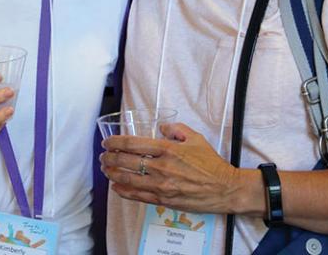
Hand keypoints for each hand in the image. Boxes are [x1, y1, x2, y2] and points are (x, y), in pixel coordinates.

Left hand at [100, 123, 245, 213]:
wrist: (224, 188)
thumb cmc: (211, 164)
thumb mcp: (196, 138)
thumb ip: (177, 129)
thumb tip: (162, 127)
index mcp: (168, 149)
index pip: (132, 144)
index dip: (115, 143)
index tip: (107, 142)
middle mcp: (161, 167)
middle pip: (126, 161)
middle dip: (110, 158)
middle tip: (103, 156)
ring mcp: (160, 185)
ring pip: (127, 179)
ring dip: (112, 174)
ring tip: (106, 169)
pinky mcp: (163, 200)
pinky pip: (137, 196)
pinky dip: (123, 191)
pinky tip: (116, 187)